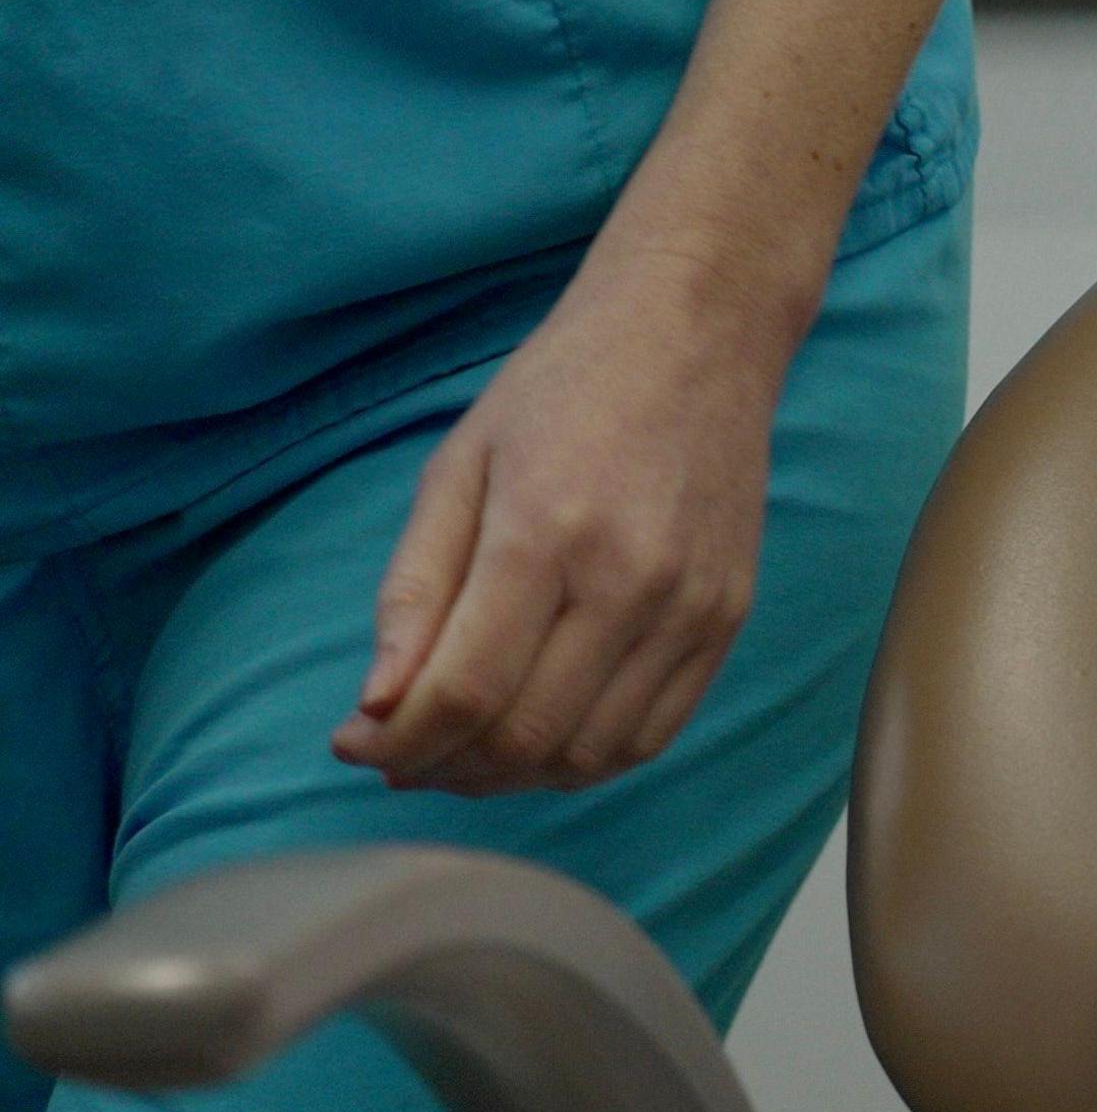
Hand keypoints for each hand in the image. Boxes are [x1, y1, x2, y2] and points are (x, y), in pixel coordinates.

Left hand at [331, 239, 805, 793]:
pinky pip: (652, 734)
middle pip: (524, 736)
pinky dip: (586, 760)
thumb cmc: (563, 389)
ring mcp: (690, 607)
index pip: (464, 690)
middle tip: (401, 754)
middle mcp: (630, 582)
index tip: (354, 743)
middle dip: (442, 766)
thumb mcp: (456, 467)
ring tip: (464, 751)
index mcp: (545, 533)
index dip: (398, 739)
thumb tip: (379, 705)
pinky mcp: (727, 618)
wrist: (695, 335)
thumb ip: (415, 590)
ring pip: (590, 754)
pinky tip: (540, 737)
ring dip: (511, 776)